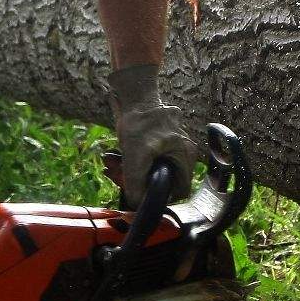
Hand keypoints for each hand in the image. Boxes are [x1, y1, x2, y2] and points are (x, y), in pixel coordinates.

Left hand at [109, 64, 196, 207]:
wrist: (132, 96)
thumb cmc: (138, 123)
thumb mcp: (134, 157)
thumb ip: (136, 184)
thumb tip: (137, 204)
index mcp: (185, 156)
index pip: (181, 191)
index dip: (162, 197)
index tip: (142, 194)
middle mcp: (183, 152)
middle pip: (165, 182)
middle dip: (141, 184)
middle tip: (121, 178)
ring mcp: (172, 147)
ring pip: (153, 172)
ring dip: (131, 174)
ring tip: (114, 166)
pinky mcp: (158, 143)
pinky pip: (146, 161)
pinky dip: (130, 163)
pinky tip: (115, 158)